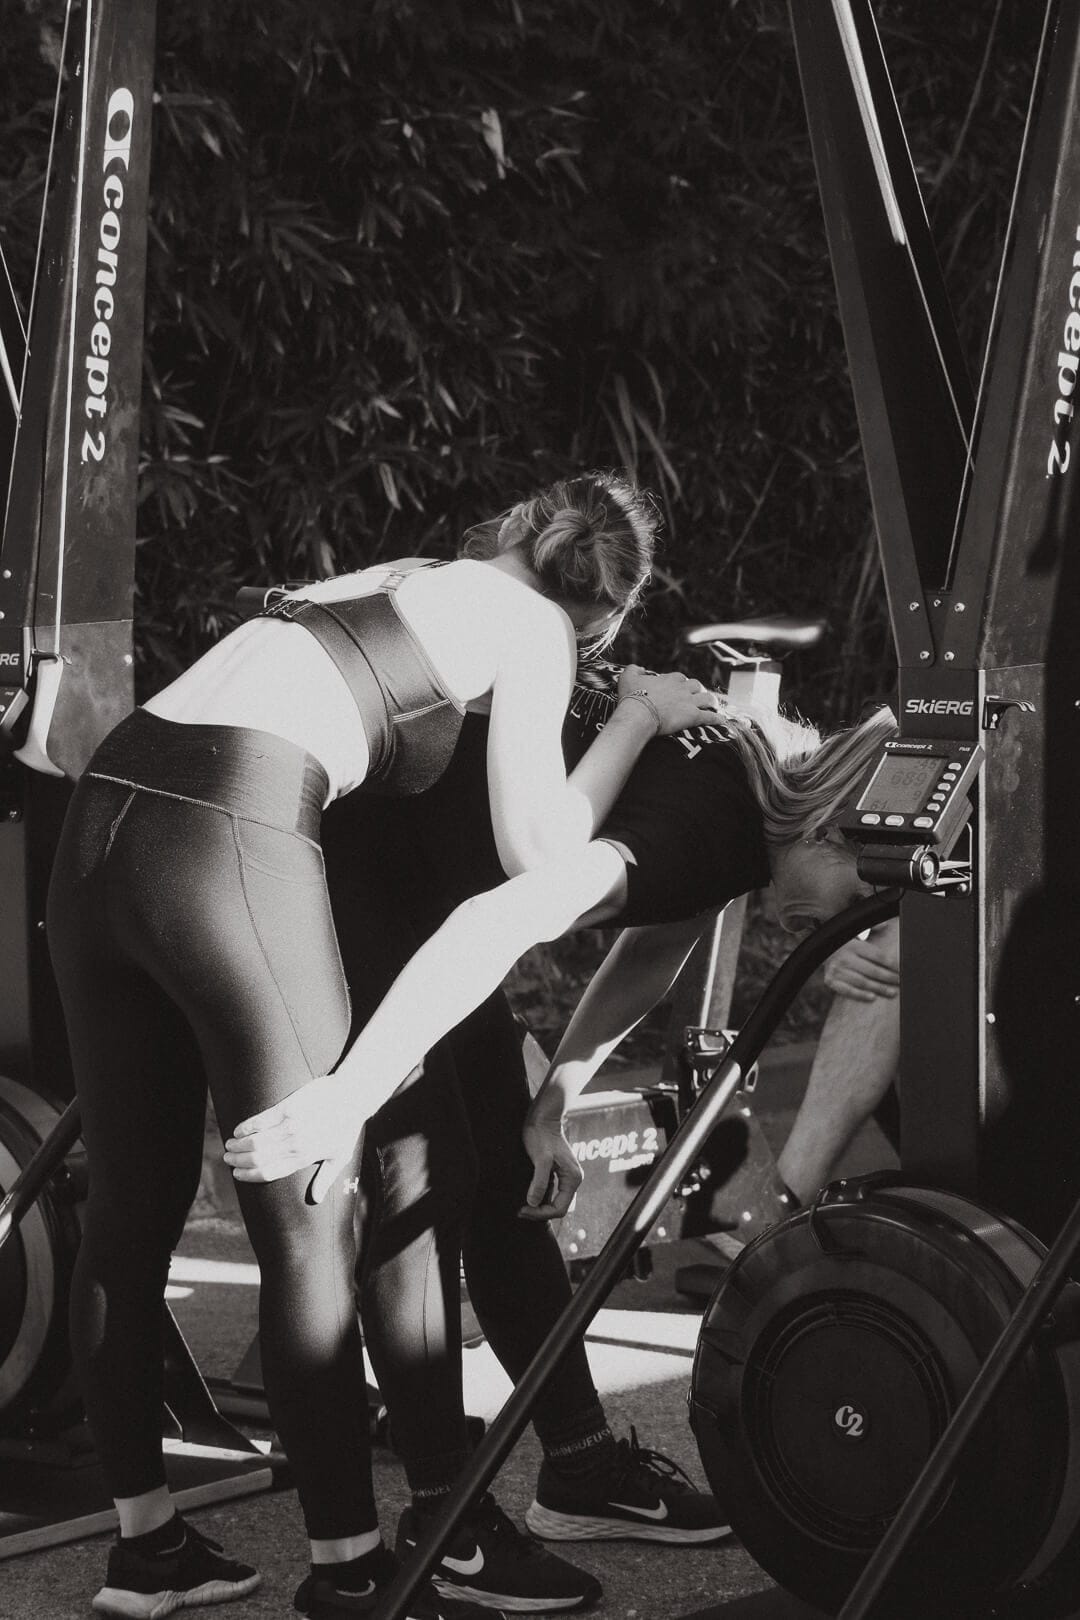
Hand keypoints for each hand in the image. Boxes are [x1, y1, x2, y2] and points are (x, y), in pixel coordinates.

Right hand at [223, 1072, 365, 1204]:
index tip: (237, 1174)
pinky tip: (238, 1130)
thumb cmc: (346, 1127)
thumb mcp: (339, 1157)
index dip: (250, 1175)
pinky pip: (261, 1120)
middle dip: (239, 1160)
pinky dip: (246, 1127)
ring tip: (229, 1145)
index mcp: (304, 1158)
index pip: (269, 1172)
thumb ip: (325, 1179)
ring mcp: (290, 1126)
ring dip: (238, 1145)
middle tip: (228, 1158)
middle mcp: (295, 1144)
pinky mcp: (288, 1108)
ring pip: (256, 1141)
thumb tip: (316, 1199)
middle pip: (258, 1158)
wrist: (351, 1096)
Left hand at [519, 1108, 583, 1221]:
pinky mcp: (557, 1172)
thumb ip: (540, 1181)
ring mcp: (565, 1176)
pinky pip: (550, 1191)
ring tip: (522, 1205)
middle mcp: (572, 1179)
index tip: (523, 1209)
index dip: (540, 1212)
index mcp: (573, 1178)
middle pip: (558, 1207)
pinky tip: (526, 1195)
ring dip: (538, 1205)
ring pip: (553, 1200)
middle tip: (520, 1210)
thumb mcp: (541, 1158)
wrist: (543, 1117)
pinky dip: (539, 1196)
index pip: (559, 1208)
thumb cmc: (542, 1134)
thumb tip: (533, 1203)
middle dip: (539, 1211)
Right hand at [616, 664, 720, 734]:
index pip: (680, 678)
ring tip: (713, 706)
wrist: (638, 714)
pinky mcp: (693, 716)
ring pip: (708, 699)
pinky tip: (721, 721)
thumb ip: (634, 669)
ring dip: (712, 702)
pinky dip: (716, 719)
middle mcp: (682, 688)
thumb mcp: (627, 677)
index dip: (681, 683)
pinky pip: (709, 717)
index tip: (678, 689)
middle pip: (697, 686)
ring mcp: (689, 702)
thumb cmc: (632, 696)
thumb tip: (640, 668)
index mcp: (669, 679)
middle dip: (699, 690)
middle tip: (698, 697)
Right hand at [824, 926, 899, 1002]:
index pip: (877, 956)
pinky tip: (872, 997)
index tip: (901, 969)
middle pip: (872, 970)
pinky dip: (860, 995)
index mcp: (853, 945)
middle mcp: (844, 957)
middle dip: (888, 977)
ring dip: (879, 988)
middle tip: (899, 982)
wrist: (822, 949)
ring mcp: (837, 970)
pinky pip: (847, 990)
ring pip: (862, 982)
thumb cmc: (845, 943)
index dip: (891, 963)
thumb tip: (885, 924)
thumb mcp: (855, 931)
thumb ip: (871, 926)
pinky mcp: (831, 981)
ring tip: (892, 992)